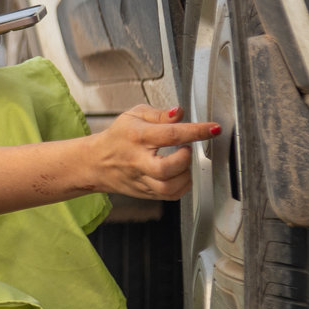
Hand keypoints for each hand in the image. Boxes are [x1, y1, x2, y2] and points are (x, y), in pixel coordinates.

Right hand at [91, 105, 218, 199]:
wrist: (95, 162)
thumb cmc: (117, 138)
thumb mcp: (133, 115)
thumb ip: (159, 114)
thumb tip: (179, 113)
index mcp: (137, 137)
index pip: (170, 134)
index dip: (196, 131)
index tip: (213, 129)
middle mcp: (138, 161)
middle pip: (165, 169)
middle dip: (184, 160)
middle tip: (186, 149)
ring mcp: (141, 179)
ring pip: (168, 187)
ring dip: (185, 175)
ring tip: (183, 163)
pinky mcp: (145, 192)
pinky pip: (169, 196)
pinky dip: (182, 186)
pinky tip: (180, 175)